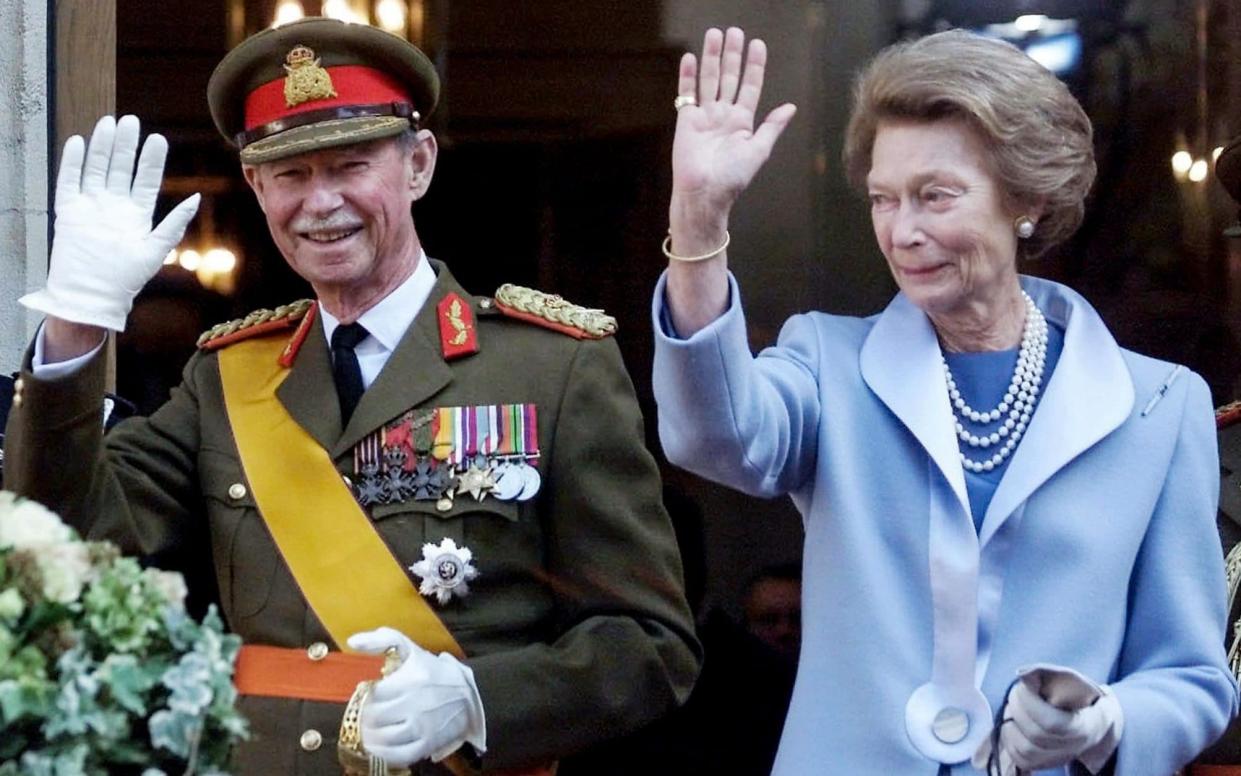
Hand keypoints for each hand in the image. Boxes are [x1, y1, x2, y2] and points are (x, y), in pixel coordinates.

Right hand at [21, 115, 199, 331]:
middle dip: (126, 145)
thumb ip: (174, 223)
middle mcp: (114, 205)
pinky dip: (73, 162)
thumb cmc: (126, 278)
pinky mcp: (68, 210)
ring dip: (102, 147)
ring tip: (110, 124)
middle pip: (120, 167)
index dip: (151, 159)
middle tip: (132, 121)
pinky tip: (79, 142)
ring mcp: (91, 205)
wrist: (93, 294)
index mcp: (136, 213)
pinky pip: (69, 180)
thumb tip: (196, 198)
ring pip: (97, 168)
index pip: (145, 179)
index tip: (157, 138)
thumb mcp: (156, 249)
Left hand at [347, 627, 485, 765]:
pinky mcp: (429, 743)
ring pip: (385, 738)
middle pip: (376, 718)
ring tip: (368, 732)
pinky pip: (400, 754)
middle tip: (362, 717)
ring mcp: (424, 725)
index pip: (374, 694)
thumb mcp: (410, 649)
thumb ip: (381, 640)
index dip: (365, 697)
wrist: (467, 694)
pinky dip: (385, 753)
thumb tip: (352, 641)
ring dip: (370, 737)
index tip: (366, 697)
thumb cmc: (432, 671)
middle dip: (364, 718)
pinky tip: (379, 747)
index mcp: (412, 679)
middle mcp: (417, 703)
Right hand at [670, 27, 796, 235]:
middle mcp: (723, 115)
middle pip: (729, 78)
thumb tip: (790, 107)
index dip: (754, 66)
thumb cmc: (732, 178)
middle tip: (735, 31)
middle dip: (732, 55)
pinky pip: (687, 94)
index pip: (749, 86)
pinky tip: (690, 58)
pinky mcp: (686, 121)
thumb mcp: (758, 151)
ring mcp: (704, 117)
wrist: (705, 194)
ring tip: (714, 34)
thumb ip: (772, 127)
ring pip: (709, 80)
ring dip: (712, 58)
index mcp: (742, 122)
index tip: (757, 45)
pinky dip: (688, 76)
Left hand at [972, 679, 1122, 774]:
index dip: (1029, 702)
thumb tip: (1021, 674)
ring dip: (1010, 725)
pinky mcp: (1043, 765)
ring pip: (1024, 750)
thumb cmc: (1077, 695)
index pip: (1052, 723)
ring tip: (1014, 708)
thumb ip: (1044, 671)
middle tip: (1016, 693)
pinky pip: (1020, 760)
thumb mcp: (1067, 677)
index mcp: (1084, 725)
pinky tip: (1013, 723)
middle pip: (1035, 736)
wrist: (1091, 721)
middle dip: (1017, 709)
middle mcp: (1073, 748)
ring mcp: (1059, 760)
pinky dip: (1008, 740)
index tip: (1023, 684)